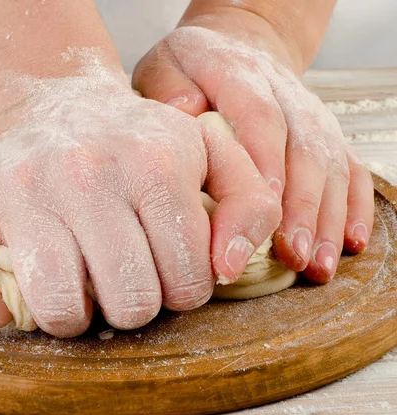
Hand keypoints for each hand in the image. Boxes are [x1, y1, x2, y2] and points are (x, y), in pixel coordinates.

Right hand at [0, 63, 279, 336]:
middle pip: (129, 302)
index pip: (188, 281)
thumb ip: (249, 205)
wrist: (60, 105)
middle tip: (123, 278)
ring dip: (75, 317)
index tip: (166, 270)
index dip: (183, 290)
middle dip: (133, 306)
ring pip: (59, 307)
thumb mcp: (211, 157)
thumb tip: (227, 269)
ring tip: (79, 290)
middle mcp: (86, 172)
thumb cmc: (139, 145)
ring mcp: (23, 188)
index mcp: (154, 163)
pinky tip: (9, 304)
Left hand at [132, 8, 374, 283]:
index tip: (262, 207)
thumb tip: (185, 112)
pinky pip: (351, 168)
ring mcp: (310, 113)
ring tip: (315, 264)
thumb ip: (169, 91)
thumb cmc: (190, 68)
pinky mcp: (326, 133)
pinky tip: (350, 244)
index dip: (266, 161)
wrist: (236, 45)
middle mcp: (284, 92)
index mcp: (239, 73)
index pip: (259, 115)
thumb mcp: (164, 68)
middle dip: (300, 207)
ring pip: (330, 165)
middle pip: (303, 148)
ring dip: (326, 218)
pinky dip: (354, 207)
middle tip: (291, 254)